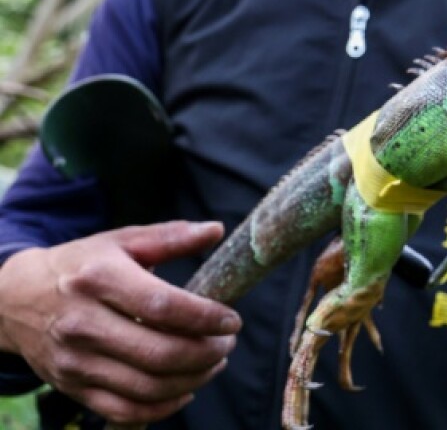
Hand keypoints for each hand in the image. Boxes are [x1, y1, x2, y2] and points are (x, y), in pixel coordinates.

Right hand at [0, 221, 241, 424]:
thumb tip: (216, 229)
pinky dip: (162, 407)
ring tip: (214, 362)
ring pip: (146, 387)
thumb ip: (170, 236)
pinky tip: (185, 389)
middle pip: (158, 353)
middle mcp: (83, 323)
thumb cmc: (80, 265)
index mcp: (99, 279)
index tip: (232, 320)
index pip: (162, 306)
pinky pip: (123, 410)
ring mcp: (75, 360)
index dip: (205, 317)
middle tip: (227, 343)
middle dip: (206, 353)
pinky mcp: (72, 387)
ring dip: (192, 379)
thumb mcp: (120, 241)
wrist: (15, 299)